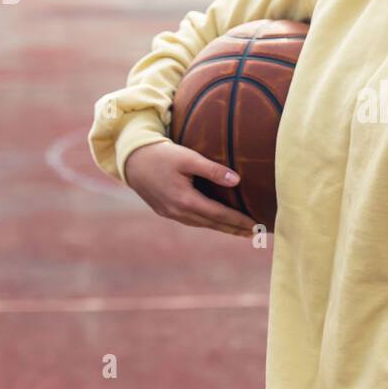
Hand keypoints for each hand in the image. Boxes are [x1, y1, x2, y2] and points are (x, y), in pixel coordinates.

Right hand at [123, 141, 255, 236]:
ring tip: (240, 231)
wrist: (131, 160)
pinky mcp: (165, 211)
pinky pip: (191, 221)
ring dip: (222, 228)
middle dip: (234, 229)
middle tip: (255, 233)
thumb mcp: (188, 157)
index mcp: (185, 200)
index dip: (238, 221)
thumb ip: (212, 169)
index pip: (219, 214)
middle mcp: (178, 211)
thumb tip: (237, 181)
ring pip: (201, 224)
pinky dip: (207, 223)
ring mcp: (170, 213)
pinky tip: (216, 222)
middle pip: (212, 224)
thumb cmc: (162, 155)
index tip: (255, 225)